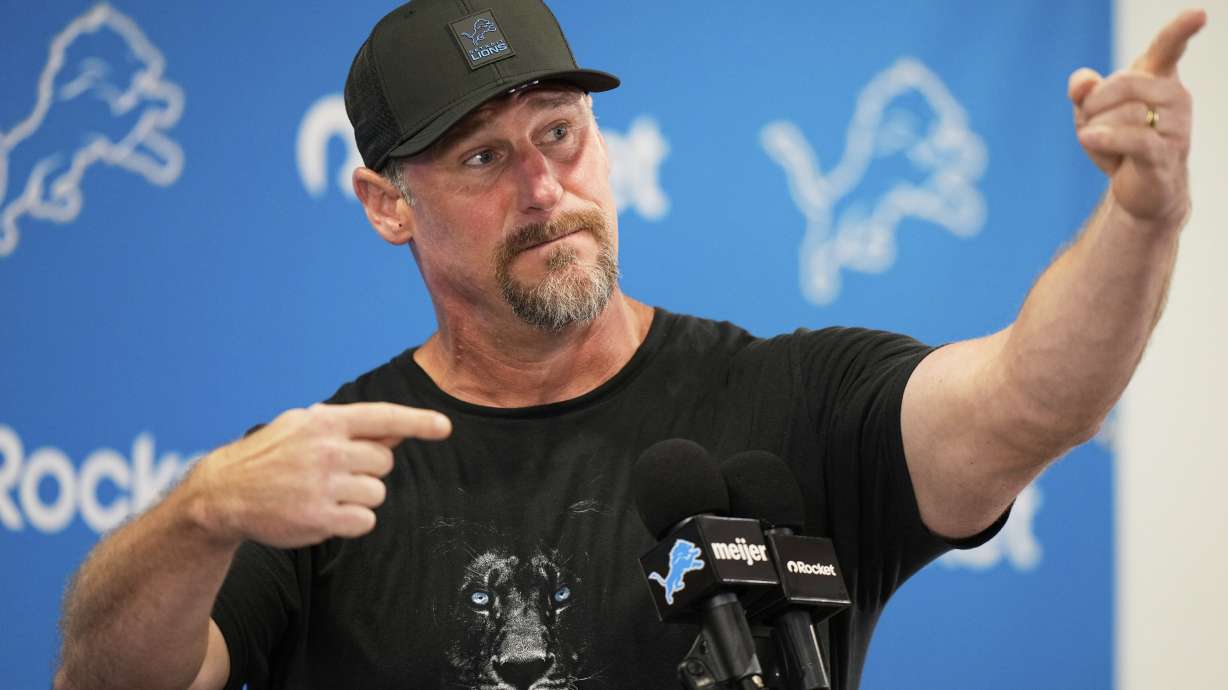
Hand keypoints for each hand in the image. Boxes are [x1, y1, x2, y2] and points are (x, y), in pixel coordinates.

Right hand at [187, 402, 451, 547]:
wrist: (224, 492)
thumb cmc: (271, 456)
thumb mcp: (303, 426)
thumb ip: (350, 427)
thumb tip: (398, 430)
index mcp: (324, 421)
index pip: (384, 417)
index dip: (419, 422)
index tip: (445, 427)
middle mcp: (327, 449)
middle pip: (385, 461)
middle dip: (369, 470)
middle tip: (338, 473)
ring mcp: (323, 485)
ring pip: (377, 493)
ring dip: (360, 497)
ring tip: (326, 493)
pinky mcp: (319, 518)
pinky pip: (365, 522)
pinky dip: (353, 521)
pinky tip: (326, 514)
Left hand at [1069, 9, 1205, 225]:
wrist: (1137, 188)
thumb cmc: (1117, 142)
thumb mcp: (1092, 112)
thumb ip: (1084, 91)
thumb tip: (1082, 82)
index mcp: (1160, 78)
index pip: (1169, 47)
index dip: (1182, 29)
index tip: (1199, 14)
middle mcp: (1176, 96)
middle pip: (1124, 82)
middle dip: (1094, 104)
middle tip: (1090, 123)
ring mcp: (1177, 126)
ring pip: (1123, 114)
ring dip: (1097, 132)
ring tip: (1105, 147)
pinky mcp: (1166, 154)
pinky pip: (1134, 138)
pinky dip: (1105, 138)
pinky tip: (1087, 137)